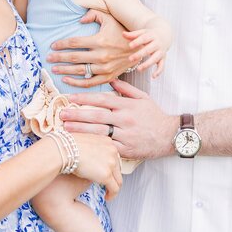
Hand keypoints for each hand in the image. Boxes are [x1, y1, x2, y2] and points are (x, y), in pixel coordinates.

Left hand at [47, 10, 133, 87]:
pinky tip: (66, 80)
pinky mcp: (108, 77)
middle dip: (59, 58)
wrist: (140, 48)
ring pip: (80, 71)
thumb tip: (80, 20)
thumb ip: (94, 15)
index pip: (75, 43)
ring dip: (64, 70)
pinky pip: (89, 82)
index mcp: (100, 40)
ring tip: (54, 69)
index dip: (62, 44)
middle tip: (48, 58)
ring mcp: (105, 68)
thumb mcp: (110, 18)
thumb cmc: (122, 32)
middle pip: (74, 57)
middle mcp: (101, 55)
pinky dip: (76, 83)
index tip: (53, 45)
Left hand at [60, 79, 178, 159]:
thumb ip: (126, 89)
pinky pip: (108, 147)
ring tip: (65, 128)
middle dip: (77, 114)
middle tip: (61, 113)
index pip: (102, 100)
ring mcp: (125, 135)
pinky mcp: (127, 149)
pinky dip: (94, 145)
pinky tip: (83, 145)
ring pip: (99, 132)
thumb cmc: (155, 116)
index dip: (84, 98)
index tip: (70, 97)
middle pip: (96, 115)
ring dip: (80, 130)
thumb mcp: (143, 97)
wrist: (170, 135)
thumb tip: (110, 81)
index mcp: (126, 105)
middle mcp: (124, 119)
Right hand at [72, 133, 121, 199]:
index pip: (114, 157)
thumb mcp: (84, 141)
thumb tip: (89, 154)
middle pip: (118, 168)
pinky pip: (115, 189)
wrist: (64, 150)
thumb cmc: (68, 146)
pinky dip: (112, 195)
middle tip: (108, 185)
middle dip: (113, 178)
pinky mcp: (106, 175)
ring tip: (108, 193)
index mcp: (107, 141)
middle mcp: (112, 150)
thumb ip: (91, 147)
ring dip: (113, 187)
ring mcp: (111, 162)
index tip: (106, 173)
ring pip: (118, 179)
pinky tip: (107, 197)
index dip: (111, 167)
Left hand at [123, 28, 165, 77]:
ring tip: (138, 69)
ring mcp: (161, 52)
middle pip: (148, 49)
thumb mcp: (142, 33)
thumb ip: (133, 34)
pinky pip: (162, 65)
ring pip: (155, 58)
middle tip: (130, 59)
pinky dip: (159, 71)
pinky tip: (153, 76)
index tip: (130, 46)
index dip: (137, 42)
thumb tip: (123, 34)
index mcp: (151, 36)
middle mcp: (157, 44)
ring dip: (147, 64)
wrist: (164, 36)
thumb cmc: (149, 35)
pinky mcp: (163, 58)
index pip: (144, 38)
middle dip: (140, 54)